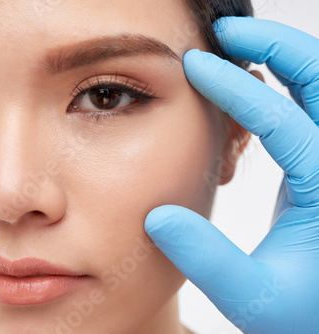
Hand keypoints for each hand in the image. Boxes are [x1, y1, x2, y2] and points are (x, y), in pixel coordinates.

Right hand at [144, 17, 318, 333]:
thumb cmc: (298, 313)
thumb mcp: (250, 296)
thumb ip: (204, 259)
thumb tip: (160, 216)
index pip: (281, 117)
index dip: (233, 86)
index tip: (193, 63)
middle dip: (274, 44)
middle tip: (225, 30)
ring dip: (281, 54)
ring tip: (234, 43)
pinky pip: (307, 103)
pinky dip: (280, 79)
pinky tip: (245, 81)